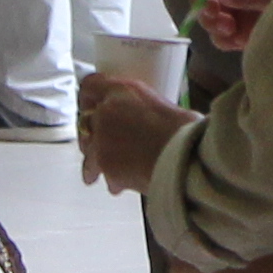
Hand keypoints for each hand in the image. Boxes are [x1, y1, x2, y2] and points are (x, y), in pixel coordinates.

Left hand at [77, 70, 191, 192]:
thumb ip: (150, 109)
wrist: (185, 158)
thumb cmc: (185, 134)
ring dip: (95, 159)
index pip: (91, 86)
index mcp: (125, 90)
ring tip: (103, 171)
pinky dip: (110, 179)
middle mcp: (108, 110)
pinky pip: (99, 172)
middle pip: (86, 119)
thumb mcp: (169, 108)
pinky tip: (119, 185)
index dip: (88, 97)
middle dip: (92, 132)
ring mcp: (102, 137)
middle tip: (101, 141)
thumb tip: (154, 120)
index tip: (88, 104)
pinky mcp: (102, 163)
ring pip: (88, 148)